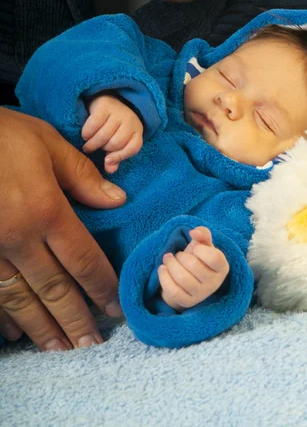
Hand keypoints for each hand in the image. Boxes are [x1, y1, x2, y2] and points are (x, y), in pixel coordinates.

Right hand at [0, 108, 125, 350]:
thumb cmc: (1, 135)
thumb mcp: (48, 143)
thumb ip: (83, 176)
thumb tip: (117, 200)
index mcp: (46, 210)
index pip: (82, 260)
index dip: (101, 287)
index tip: (115, 308)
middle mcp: (18, 238)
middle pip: (54, 289)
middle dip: (75, 320)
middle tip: (93, 345)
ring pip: (20, 300)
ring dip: (43, 328)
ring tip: (61, 349)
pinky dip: (4, 318)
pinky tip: (16, 333)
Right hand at [82, 94, 143, 172]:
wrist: (107, 102)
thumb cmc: (113, 127)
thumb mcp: (116, 143)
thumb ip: (114, 159)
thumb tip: (110, 170)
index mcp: (137, 131)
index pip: (133, 148)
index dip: (120, 157)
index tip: (106, 161)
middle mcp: (130, 120)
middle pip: (116, 143)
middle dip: (102, 148)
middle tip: (95, 148)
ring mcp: (118, 112)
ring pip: (104, 135)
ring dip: (92, 143)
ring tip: (88, 145)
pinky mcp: (105, 105)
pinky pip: (93, 125)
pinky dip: (87, 133)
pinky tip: (85, 135)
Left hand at [159, 227, 229, 311]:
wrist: (188, 279)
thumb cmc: (197, 258)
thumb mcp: (203, 244)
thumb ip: (203, 234)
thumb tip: (194, 232)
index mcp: (222, 267)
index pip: (214, 258)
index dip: (200, 250)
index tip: (195, 248)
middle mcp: (215, 283)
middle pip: (194, 266)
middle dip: (181, 256)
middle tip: (178, 255)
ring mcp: (201, 295)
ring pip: (182, 279)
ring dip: (171, 264)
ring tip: (168, 259)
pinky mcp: (187, 302)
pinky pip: (173, 291)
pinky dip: (164, 277)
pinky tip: (162, 269)